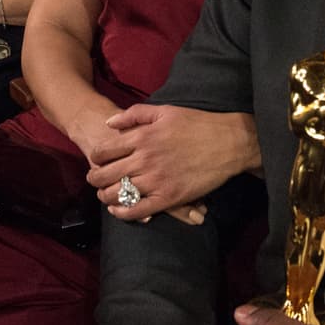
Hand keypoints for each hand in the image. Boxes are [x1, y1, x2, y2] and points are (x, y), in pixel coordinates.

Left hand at [87, 104, 258, 221]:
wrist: (229, 142)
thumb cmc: (198, 124)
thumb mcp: (165, 111)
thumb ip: (135, 114)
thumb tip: (109, 122)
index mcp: (142, 137)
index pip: (105, 151)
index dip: (96, 157)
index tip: (97, 160)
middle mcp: (145, 159)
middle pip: (105, 175)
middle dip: (95, 179)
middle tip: (94, 180)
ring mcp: (156, 180)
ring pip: (118, 194)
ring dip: (106, 197)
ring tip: (104, 195)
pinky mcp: (169, 197)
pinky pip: (137, 210)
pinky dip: (123, 213)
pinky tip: (118, 211)